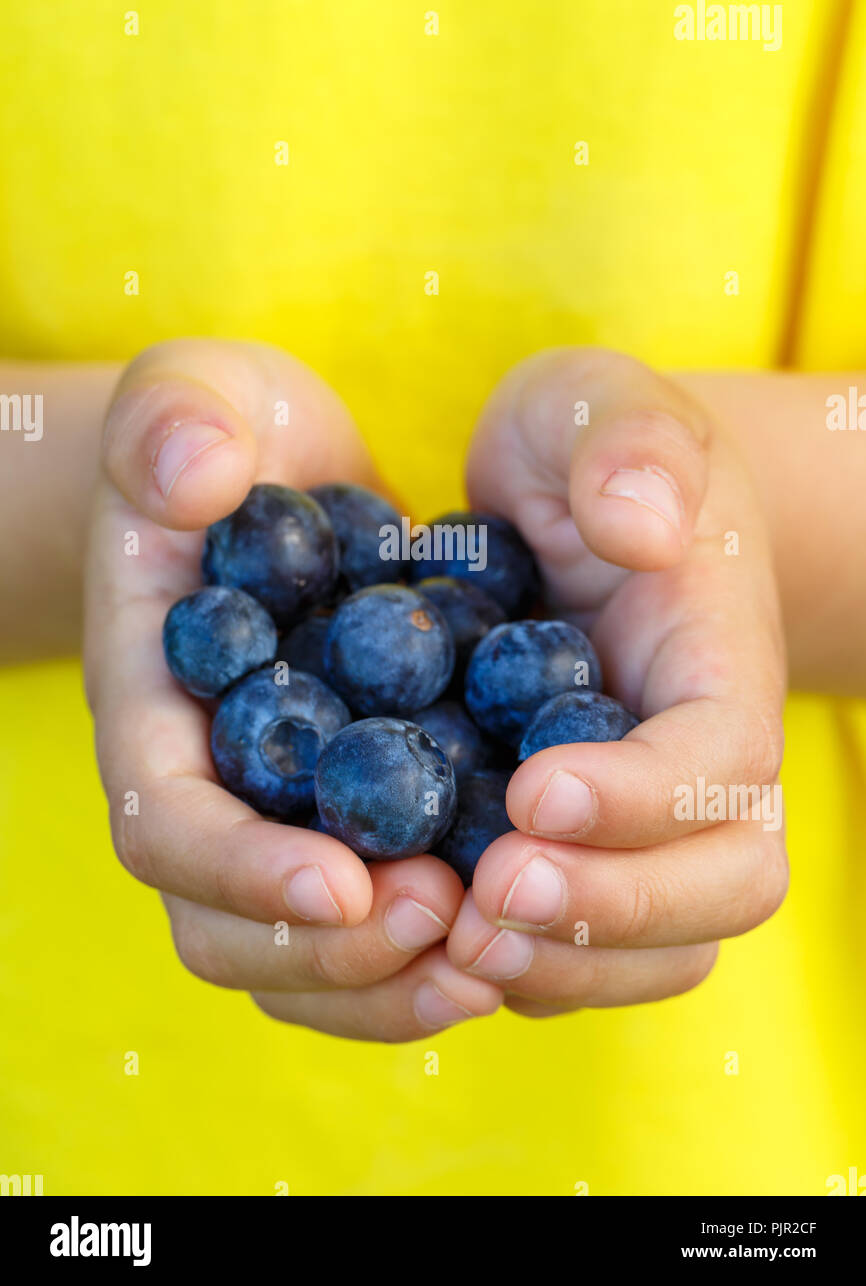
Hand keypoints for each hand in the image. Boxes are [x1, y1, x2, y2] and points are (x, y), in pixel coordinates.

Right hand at [84, 339, 500, 1039]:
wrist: (273, 472)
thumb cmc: (231, 427)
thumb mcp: (201, 394)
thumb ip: (179, 420)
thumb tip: (195, 472)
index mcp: (154, 701)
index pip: (166, 820)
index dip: (243, 869)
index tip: (348, 879)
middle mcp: (202, 783)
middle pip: (226, 927)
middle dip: (335, 952)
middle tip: (455, 926)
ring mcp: (271, 814)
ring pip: (300, 960)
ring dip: (391, 981)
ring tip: (497, 957)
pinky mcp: (345, 821)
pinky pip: (370, 932)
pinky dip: (431, 956)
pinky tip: (518, 936)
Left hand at [446, 348, 787, 1015]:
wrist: (584, 508)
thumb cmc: (587, 447)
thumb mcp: (595, 405)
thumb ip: (625, 443)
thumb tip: (638, 526)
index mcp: (719, 657)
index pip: (724, 758)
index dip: (643, 795)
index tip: (533, 791)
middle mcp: (705, 759)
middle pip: (724, 886)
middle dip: (612, 913)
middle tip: (487, 899)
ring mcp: (655, 820)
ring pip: (665, 947)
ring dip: (567, 967)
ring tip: (453, 942)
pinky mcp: (590, 851)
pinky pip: (588, 951)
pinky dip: (524, 968)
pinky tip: (429, 939)